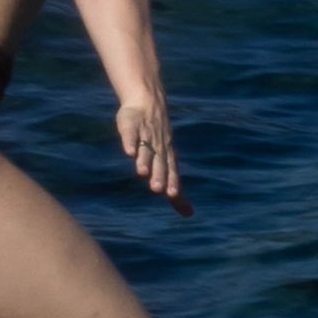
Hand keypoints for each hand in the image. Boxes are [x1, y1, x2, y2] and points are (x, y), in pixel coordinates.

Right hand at [116, 91, 192, 216]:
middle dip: (159, 175)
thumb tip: (189, 214)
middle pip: (159, 163)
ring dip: (144, 160)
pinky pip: (131, 134)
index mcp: (167, 157)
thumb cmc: (160, 141)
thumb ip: (177, 192)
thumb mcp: (170, 166)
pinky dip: (130, 142)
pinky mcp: (130, 125)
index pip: (171, 171)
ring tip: (142, 172)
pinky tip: (129, 152)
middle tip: (157, 188)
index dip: (171, 182)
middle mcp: (158, 147)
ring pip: (145, 149)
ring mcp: (144, 135)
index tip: (172, 194)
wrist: (148, 102)